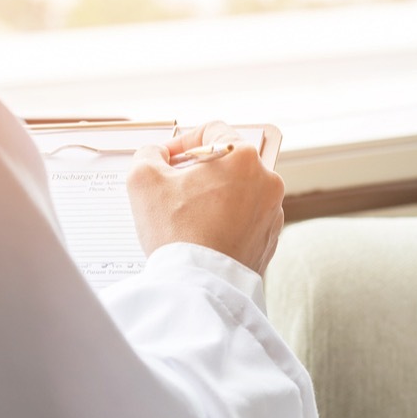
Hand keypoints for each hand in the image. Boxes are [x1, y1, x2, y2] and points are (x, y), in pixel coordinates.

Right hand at [127, 121, 284, 273]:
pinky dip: (225, 221)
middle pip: (227, 162)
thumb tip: (157, 155)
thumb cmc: (176, 232)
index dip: (182, 141)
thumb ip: (148, 154)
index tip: (167, 160)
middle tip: (173, 189)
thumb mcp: (143, 179)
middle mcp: (267, 181)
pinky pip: (244, 219)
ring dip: (212, 197)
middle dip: (198, 172)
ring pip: (237, 192)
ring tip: (186, 217)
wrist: (200, 286)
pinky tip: (202, 235)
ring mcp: (273, 212)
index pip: (212, 131)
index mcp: (243, 158)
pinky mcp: (270, 239)